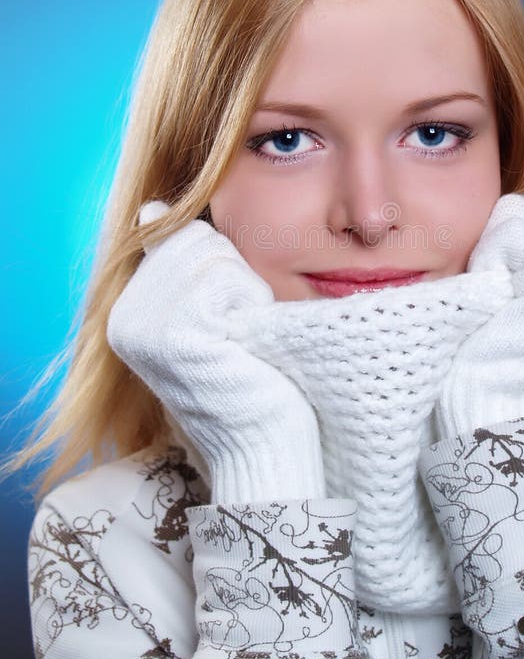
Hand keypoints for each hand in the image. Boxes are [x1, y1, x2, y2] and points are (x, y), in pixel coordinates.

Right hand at [106, 200, 324, 504]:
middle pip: (195, 238)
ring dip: (245, 288)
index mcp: (127, 312)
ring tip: (240, 338)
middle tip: (235, 329)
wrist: (263, 449)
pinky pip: (226, 277)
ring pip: (213, 253)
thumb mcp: (203, 317)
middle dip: (233, 273)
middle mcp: (125, 318)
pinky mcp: (177, 334)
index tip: (222, 320)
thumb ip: (178, 266)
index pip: (178, 236)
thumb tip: (150, 209)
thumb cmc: (248, 381)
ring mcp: (146, 326)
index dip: (220, 267)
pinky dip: (251, 302)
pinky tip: (245, 344)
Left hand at [437, 186, 523, 436]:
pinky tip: (500, 304)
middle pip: (519, 206)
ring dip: (490, 256)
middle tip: (496, 302)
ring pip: (515, 214)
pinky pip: (515, 234)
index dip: (496, 245)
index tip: (498, 295)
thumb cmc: (481, 352)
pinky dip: (493, 263)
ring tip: (498, 305)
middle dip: (493, 247)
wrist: (486, 408)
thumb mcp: (505, 286)